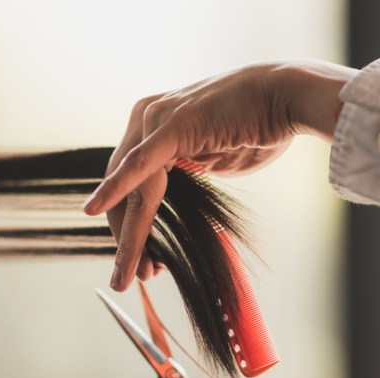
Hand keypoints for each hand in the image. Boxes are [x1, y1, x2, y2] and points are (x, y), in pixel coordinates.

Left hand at [82, 60, 356, 290]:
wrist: (286, 98)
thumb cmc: (257, 127)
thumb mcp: (211, 159)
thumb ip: (186, 174)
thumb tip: (173, 201)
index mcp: (153, 125)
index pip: (129, 185)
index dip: (132, 228)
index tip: (145, 263)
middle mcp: (145, 118)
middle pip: (123, 190)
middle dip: (128, 240)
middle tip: (134, 278)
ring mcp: (155, 119)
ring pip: (131, 188)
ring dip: (130, 236)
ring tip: (130, 274)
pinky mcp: (170, 125)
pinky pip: (138, 164)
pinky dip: (116, 188)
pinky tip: (94, 210)